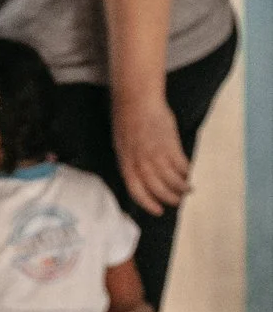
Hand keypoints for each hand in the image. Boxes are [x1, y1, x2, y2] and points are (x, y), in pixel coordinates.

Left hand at [111, 87, 188, 215]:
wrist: (136, 100)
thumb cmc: (128, 121)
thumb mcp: (123, 144)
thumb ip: (131, 161)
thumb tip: (142, 177)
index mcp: (125, 162)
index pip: (136, 190)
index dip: (148, 203)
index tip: (159, 211)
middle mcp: (139, 161)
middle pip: (157, 188)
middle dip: (169, 198)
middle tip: (178, 201)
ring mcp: (155, 154)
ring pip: (172, 180)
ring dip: (181, 188)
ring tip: (187, 190)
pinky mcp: (170, 145)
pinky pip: (181, 166)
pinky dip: (187, 173)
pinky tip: (189, 174)